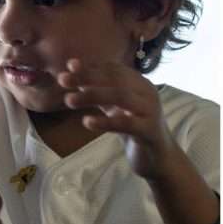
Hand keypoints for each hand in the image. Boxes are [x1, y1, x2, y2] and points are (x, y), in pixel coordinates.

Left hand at [57, 58, 178, 179]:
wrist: (159, 158)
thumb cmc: (135, 129)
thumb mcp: (116, 107)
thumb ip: (99, 92)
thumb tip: (72, 77)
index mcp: (140, 84)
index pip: (114, 69)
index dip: (91, 66)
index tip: (69, 65)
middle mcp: (147, 92)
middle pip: (116, 79)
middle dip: (88, 77)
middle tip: (62, 80)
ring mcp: (150, 111)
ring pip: (121, 96)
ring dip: (93, 95)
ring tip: (69, 100)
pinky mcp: (149, 130)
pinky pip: (126, 123)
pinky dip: (105, 121)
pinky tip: (87, 122)